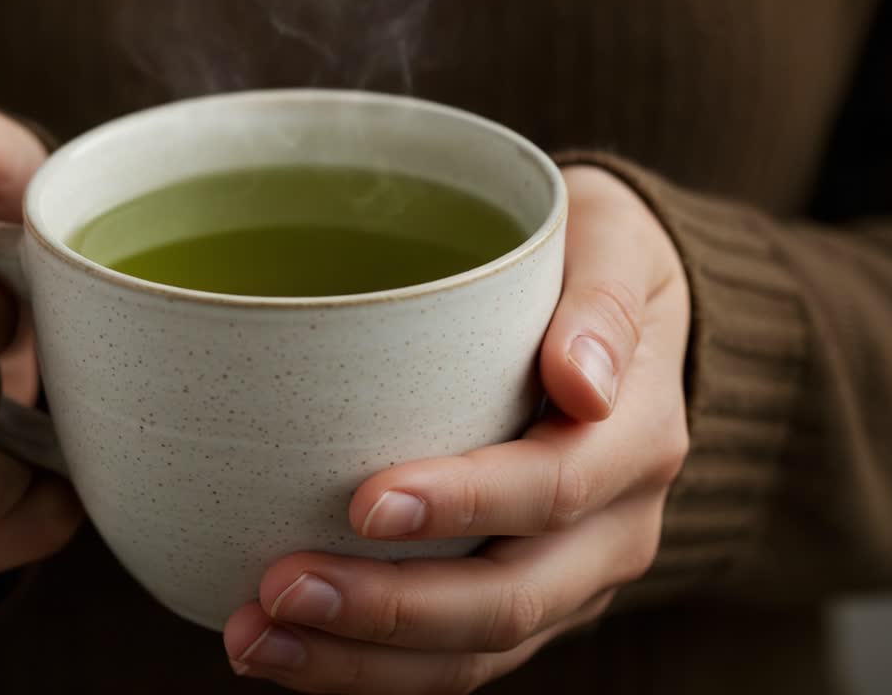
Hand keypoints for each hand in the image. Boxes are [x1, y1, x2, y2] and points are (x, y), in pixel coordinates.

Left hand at [224, 166, 691, 692]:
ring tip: (255, 639)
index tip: (363, 503)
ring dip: (360, 660)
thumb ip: (603, 298)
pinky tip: (288, 650)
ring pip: (474, 652)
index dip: (463, 505)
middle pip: (508, 599)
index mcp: (637, 438)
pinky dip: (369, 668)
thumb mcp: (612, 239)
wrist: (613, 328)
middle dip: (389, 608)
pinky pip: (452, 660)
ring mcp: (569, 577)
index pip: (555, 489)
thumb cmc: (590, 264)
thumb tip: (583, 381)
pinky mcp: (522, 600)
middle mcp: (614, 527)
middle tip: (281, 588)